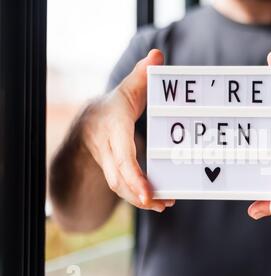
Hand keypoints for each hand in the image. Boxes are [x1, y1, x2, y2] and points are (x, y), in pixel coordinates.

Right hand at [81, 49, 174, 211]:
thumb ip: (143, 74)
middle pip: (118, 175)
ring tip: (163, 205)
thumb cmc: (114, 105)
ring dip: (140, 199)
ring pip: (119, 186)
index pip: (121, 153)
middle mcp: (106, 146)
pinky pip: (121, 188)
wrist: (88, 123)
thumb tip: (157, 55)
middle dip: (138, 192)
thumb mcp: (127, 88)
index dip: (133, 173)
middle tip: (161, 203)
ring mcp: (106, 161)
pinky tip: (156, 202)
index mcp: (112, 126)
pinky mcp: (111, 171)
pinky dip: (137, 196)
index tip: (148, 191)